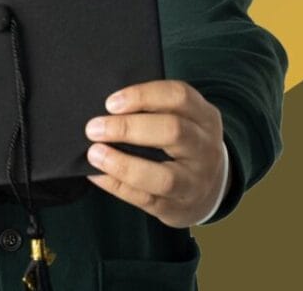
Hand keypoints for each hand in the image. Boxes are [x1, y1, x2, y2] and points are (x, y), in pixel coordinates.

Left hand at [83, 79, 226, 227]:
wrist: (208, 189)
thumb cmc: (183, 144)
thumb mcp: (184, 119)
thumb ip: (155, 109)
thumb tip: (107, 108)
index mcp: (206, 118)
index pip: (179, 96)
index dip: (142, 96)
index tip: (110, 103)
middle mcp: (205, 150)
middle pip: (173, 131)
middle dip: (128, 128)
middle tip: (94, 128)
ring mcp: (195, 182)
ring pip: (164, 177)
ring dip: (123, 164)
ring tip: (94, 154)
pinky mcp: (178, 207)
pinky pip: (146, 199)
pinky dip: (116, 185)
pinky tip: (96, 174)